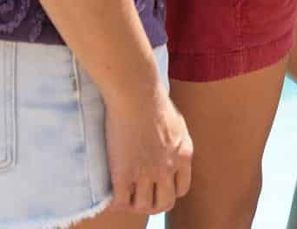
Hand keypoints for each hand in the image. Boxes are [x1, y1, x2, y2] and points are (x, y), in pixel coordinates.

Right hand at [105, 82, 192, 213]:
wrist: (136, 92)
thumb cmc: (153, 98)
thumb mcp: (176, 122)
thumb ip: (175, 142)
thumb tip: (168, 148)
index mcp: (183, 154)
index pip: (181, 189)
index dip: (168, 190)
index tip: (157, 186)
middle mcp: (168, 168)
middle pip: (164, 203)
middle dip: (152, 203)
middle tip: (139, 196)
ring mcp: (146, 173)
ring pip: (143, 206)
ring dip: (133, 203)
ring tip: (124, 195)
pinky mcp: (124, 174)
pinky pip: (120, 203)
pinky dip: (115, 203)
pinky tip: (111, 193)